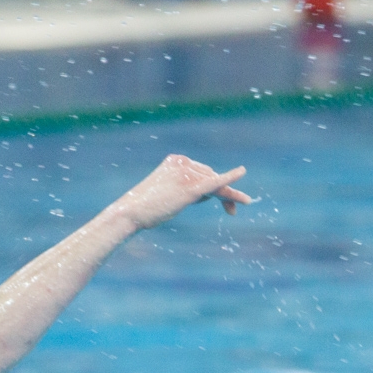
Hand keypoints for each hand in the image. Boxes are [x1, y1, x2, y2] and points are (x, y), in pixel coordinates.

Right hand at [109, 154, 251, 230]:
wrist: (130, 213)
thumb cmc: (144, 208)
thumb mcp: (166, 194)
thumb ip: (185, 189)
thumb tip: (205, 194)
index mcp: (176, 160)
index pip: (202, 172)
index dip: (211, 188)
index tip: (220, 202)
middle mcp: (183, 163)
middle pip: (211, 176)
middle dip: (223, 193)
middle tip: (233, 210)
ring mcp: (186, 174)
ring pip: (215, 183)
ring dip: (227, 196)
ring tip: (240, 206)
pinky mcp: (189, 188)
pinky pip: (215, 183)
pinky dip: (229, 178)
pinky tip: (242, 172)